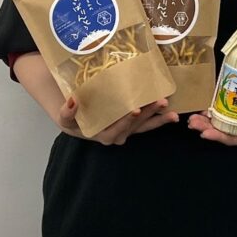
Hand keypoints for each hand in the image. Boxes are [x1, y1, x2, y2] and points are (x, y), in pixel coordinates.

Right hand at [57, 96, 177, 145]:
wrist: (75, 117)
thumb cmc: (71, 117)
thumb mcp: (64, 117)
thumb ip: (66, 112)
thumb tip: (72, 101)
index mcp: (103, 135)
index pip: (116, 130)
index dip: (126, 121)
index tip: (134, 110)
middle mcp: (117, 135)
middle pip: (135, 126)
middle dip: (149, 115)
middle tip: (161, 103)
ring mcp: (127, 129)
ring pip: (145, 126)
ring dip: (158, 118)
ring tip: (172, 112)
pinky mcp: (133, 122)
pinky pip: (147, 122)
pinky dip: (158, 117)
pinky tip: (170, 110)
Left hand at [187, 96, 236, 145]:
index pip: (232, 139)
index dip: (217, 136)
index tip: (204, 134)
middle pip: (222, 132)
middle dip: (207, 128)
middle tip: (192, 123)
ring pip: (221, 124)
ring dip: (207, 121)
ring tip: (194, 117)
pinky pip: (225, 114)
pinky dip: (215, 111)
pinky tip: (205, 108)